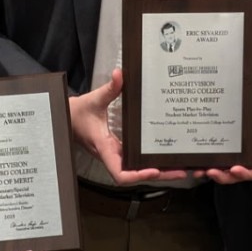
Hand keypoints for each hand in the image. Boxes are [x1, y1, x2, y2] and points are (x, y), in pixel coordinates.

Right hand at [68, 68, 187, 184]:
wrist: (69, 119)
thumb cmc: (79, 113)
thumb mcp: (94, 99)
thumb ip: (109, 88)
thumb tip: (119, 74)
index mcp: (105, 147)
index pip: (119, 172)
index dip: (138, 175)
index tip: (154, 170)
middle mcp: (113, 156)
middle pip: (137, 176)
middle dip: (160, 176)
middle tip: (182, 171)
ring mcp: (117, 155)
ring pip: (139, 171)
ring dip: (160, 172)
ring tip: (182, 168)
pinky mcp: (121, 151)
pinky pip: (137, 162)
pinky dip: (153, 164)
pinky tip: (167, 159)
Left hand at [203, 69, 251, 184]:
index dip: (247, 172)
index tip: (235, 169)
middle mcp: (249, 149)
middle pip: (237, 173)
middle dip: (224, 176)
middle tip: (210, 171)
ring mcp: (236, 148)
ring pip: (225, 168)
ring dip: (211, 172)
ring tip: (197, 169)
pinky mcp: (226, 143)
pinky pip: (217, 157)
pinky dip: (206, 162)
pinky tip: (193, 160)